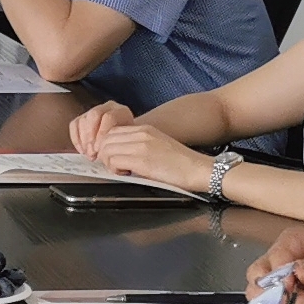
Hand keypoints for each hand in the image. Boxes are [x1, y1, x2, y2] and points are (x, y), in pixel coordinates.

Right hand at [66, 101, 134, 156]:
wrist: (124, 140)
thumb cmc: (127, 143)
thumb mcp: (129, 142)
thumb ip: (120, 144)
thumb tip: (109, 156)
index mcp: (121, 111)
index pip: (108, 117)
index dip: (102, 133)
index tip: (100, 149)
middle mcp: (107, 108)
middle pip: (93, 115)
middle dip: (90, 136)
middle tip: (92, 152)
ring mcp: (93, 111)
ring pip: (83, 120)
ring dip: (83, 139)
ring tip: (88, 154)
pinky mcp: (82, 118)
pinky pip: (74, 125)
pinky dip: (76, 139)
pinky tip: (82, 150)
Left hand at [87, 119, 212, 192]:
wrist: (198, 169)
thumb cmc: (180, 163)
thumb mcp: (157, 145)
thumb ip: (138, 145)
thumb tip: (119, 154)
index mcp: (144, 129)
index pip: (112, 132)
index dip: (107, 146)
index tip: (112, 158)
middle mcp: (141, 133)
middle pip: (105, 139)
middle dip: (105, 155)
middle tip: (115, 167)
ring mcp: (141, 145)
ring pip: (106, 150)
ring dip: (109, 163)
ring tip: (122, 171)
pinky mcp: (142, 160)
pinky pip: (114, 161)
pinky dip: (115, 170)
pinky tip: (127, 174)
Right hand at [242, 222, 303, 303]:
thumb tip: (297, 269)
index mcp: (294, 240)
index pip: (273, 259)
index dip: (277, 279)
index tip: (289, 294)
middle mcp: (282, 256)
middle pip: (258, 277)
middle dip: (270, 296)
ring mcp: (280, 278)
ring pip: (260, 294)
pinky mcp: (283, 297)